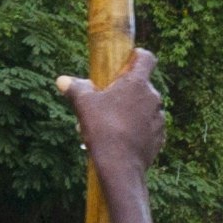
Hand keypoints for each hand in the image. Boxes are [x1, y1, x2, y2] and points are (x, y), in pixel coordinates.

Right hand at [55, 48, 165, 193]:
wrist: (121, 166)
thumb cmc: (103, 129)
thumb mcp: (84, 105)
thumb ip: (75, 89)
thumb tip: (62, 80)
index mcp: (137, 83)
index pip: (146, 58)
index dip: (137, 56)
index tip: (126, 62)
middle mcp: (153, 97)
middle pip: (142, 85)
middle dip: (126, 90)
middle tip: (107, 101)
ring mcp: (159, 118)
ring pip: (145, 107)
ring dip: (132, 110)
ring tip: (112, 124)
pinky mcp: (160, 137)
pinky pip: (149, 126)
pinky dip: (138, 128)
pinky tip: (122, 138)